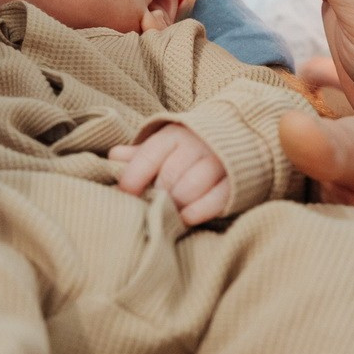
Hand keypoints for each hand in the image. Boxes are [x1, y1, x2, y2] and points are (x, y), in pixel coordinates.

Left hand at [110, 125, 230, 225]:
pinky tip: (187, 218)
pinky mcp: (236, 181)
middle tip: (150, 207)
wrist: (239, 136)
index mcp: (174, 135)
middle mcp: (196, 146)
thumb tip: (114, 157)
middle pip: (169, 176)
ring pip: (190, 188)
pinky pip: (216, 198)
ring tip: (169, 213)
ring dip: (176, 205)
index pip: (149, 156)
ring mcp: (218, 162)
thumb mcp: (165, 145)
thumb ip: (140, 154)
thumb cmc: (190, 147)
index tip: (125, 193)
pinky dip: (199, 211)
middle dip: (157, 196)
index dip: (134, 177)